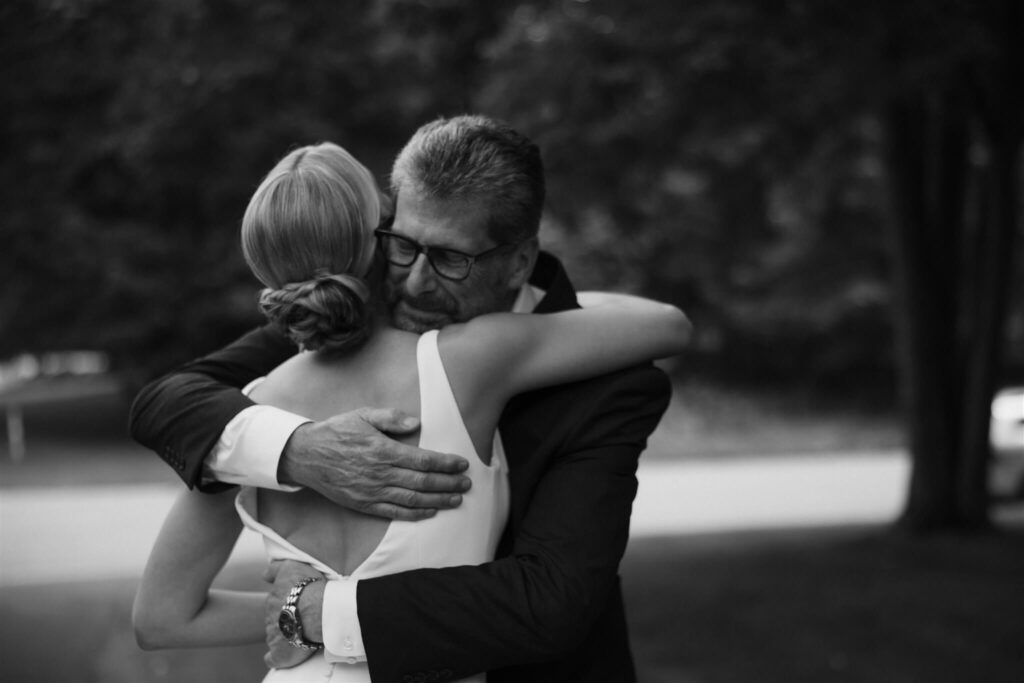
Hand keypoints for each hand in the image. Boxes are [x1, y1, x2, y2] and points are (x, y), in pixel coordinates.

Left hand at [263, 560, 324, 669]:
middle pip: (276, 619)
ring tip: (303, 634)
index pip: (276, 603)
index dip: (286, 604)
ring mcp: (274, 635)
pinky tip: (281, 655)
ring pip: (276, 636)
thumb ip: (275, 569)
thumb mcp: (291, 567)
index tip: (296, 605)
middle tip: (303, 618)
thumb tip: (263, 575)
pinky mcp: (280, 652)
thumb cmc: (310, 587)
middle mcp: (271, 616)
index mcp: (274, 599)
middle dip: (285, 619)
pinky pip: (273, 658)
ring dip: (285, 636)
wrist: (319, 610)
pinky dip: (276, 657)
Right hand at [278, 407, 471, 520]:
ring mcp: (372, 492)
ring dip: (437, 500)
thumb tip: (417, 423)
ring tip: (456, 500)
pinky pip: (394, 512)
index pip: (423, 459)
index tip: (462, 464)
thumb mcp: (362, 415)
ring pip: (412, 499)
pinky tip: (430, 512)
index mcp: (382, 450)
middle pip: (422, 481)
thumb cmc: (337, 432)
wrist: (306, 455)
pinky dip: (415, 514)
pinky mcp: (364, 504)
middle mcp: (380, 474)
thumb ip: (390, 418)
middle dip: (448, 483)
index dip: (446, 463)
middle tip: (467, 484)